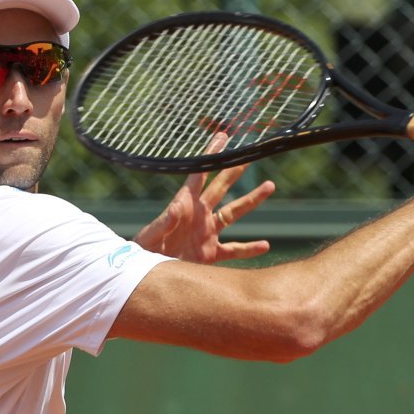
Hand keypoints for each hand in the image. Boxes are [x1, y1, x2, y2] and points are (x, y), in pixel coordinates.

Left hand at [133, 132, 275, 263]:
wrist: (146, 275)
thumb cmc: (144, 251)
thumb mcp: (152, 236)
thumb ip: (165, 222)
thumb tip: (176, 207)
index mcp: (184, 205)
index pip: (199, 174)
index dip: (211, 156)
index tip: (223, 137)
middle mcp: (199, 215)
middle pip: (221, 187)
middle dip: (234, 170)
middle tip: (249, 154)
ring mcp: (206, 233)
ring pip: (234, 213)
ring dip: (252, 200)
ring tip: (269, 185)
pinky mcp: (211, 253)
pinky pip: (234, 249)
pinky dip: (249, 249)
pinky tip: (265, 245)